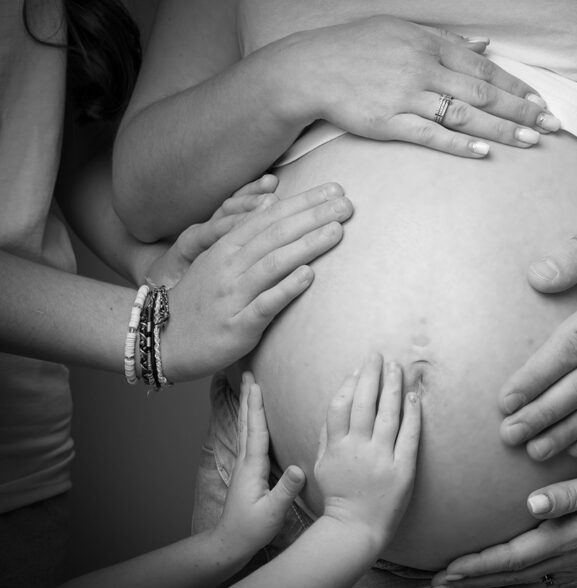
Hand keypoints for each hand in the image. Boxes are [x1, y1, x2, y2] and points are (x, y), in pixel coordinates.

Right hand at [161, 181, 352, 381]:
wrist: (162, 341)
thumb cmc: (199, 300)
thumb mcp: (217, 260)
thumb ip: (245, 233)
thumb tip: (273, 202)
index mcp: (226, 248)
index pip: (270, 217)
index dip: (302, 202)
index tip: (334, 189)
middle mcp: (229, 267)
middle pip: (275, 235)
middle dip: (312, 217)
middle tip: (346, 204)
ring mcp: (232, 296)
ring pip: (271, 265)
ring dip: (306, 246)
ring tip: (336, 231)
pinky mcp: (236, 326)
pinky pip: (263, 305)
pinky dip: (285, 289)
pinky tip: (308, 276)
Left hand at [212, 372, 306, 560]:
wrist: (230, 543)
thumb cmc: (251, 529)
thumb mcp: (272, 512)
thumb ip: (286, 490)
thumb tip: (300, 468)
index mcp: (252, 467)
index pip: (255, 430)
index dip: (256, 406)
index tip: (256, 383)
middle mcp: (246, 461)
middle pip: (246, 422)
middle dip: (248, 396)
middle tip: (247, 373)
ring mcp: (245, 465)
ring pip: (245, 428)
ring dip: (247, 405)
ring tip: (249, 386)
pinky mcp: (247, 470)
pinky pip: (248, 437)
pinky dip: (250, 420)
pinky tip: (253, 417)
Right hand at [269, 15, 559, 157]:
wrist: (311, 68)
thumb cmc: (357, 48)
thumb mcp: (403, 31)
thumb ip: (446, 40)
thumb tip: (484, 45)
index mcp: (429, 44)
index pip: (483, 67)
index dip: (515, 86)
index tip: (541, 102)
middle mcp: (423, 68)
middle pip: (482, 91)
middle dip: (521, 110)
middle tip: (551, 126)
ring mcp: (406, 96)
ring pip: (463, 114)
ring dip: (500, 129)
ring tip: (530, 142)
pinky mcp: (389, 122)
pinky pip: (430, 135)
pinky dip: (458, 144)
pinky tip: (483, 153)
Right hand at [314, 353, 420, 544]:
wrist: (355, 528)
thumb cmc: (338, 495)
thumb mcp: (321, 464)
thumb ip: (325, 435)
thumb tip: (335, 403)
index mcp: (335, 447)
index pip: (340, 406)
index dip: (350, 383)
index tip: (359, 367)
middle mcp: (357, 449)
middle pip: (364, 404)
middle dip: (371, 375)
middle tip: (378, 355)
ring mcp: (380, 459)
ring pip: (387, 414)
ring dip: (392, 387)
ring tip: (397, 367)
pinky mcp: (402, 470)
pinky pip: (409, 436)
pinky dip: (412, 414)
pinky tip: (414, 395)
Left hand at [429, 459, 576, 587]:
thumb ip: (569, 494)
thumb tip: (532, 505)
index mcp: (570, 538)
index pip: (512, 556)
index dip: (477, 564)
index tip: (446, 570)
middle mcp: (571, 557)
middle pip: (511, 573)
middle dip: (472, 580)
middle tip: (437, 586)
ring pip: (523, 578)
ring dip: (489, 582)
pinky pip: (539, 575)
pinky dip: (513, 578)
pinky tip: (503, 578)